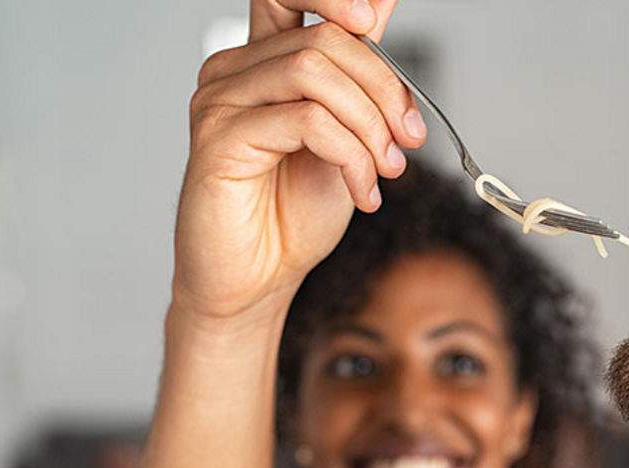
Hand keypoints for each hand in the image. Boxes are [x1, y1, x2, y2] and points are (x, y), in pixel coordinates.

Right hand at [171, 0, 421, 322]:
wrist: (259, 280)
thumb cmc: (293, 215)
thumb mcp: (346, 140)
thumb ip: (359, 81)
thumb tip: (380, 11)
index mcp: (264, 62)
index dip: (340, 0)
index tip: (377, 23)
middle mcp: (235, 71)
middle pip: (324, 38)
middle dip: (385, 90)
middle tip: (408, 142)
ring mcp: (221, 101)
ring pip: (315, 73)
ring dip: (370, 125)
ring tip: (385, 171)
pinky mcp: (221, 140)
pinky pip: (306, 121)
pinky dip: (351, 156)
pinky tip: (362, 192)